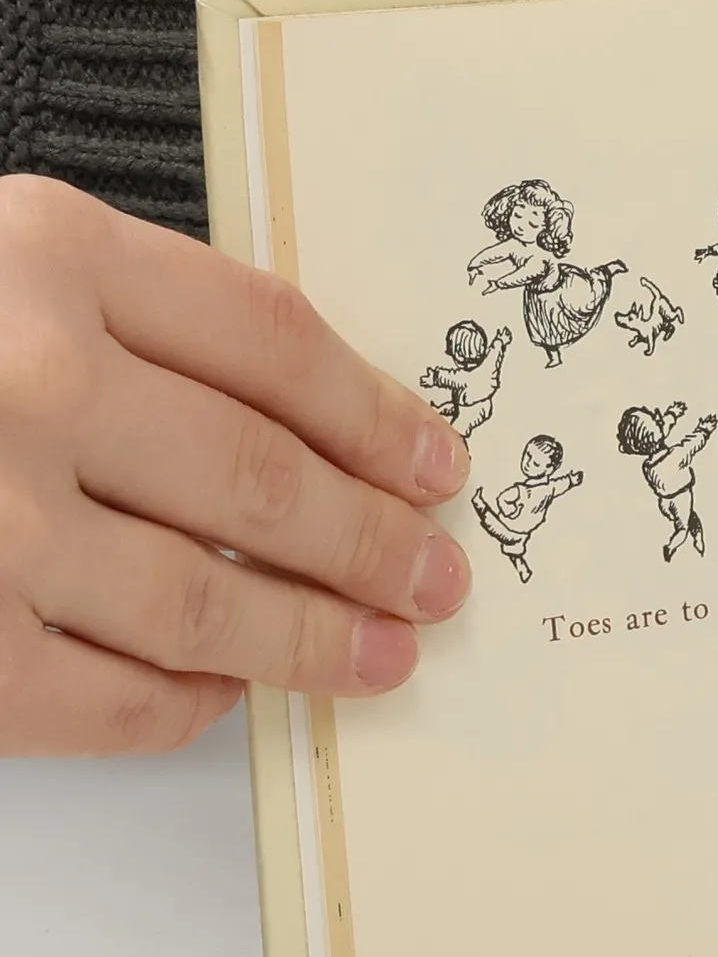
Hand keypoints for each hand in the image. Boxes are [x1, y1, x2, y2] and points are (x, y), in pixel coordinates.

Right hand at [0, 178, 472, 755]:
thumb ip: (124, 317)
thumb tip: (314, 431)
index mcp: (41, 252)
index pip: (273, 343)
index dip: (376, 415)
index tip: (437, 466)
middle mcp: (20, 379)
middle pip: (261, 477)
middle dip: (371, 541)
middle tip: (437, 581)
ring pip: (204, 599)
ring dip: (312, 638)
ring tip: (380, 654)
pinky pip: (108, 699)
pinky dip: (180, 704)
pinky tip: (217, 694)